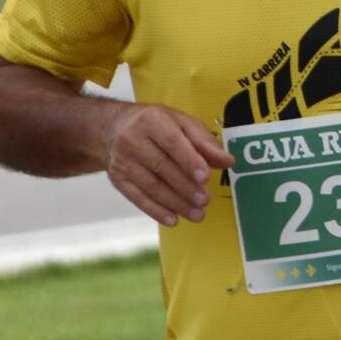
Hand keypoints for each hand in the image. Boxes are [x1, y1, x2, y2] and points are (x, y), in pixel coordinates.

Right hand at [102, 105, 233, 226]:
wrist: (112, 128)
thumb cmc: (155, 124)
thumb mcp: (181, 123)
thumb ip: (205, 142)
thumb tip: (228, 161)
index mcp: (151, 120)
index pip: (172, 142)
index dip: (189, 161)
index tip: (205, 177)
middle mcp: (132, 139)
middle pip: (162, 166)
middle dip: (185, 186)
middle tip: (205, 201)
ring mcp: (122, 160)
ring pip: (151, 185)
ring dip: (175, 203)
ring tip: (197, 214)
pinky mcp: (117, 178)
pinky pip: (137, 197)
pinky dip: (156, 210)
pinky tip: (173, 219)